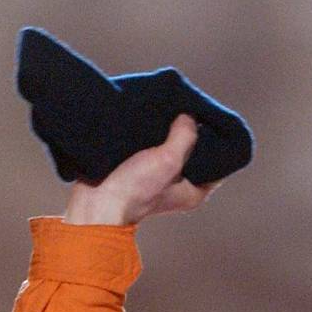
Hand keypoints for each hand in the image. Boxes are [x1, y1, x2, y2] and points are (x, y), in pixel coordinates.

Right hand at [62, 115, 216, 225]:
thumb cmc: (135, 189)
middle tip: (187, 108)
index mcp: (193, 191)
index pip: (216, 163)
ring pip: (169, 147)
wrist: (95, 203)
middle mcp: (178, 186)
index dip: (216, 141)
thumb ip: (184, 137)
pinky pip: (149, 147)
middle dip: (190, 132)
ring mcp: (156, 178)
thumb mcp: (168, 161)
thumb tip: (189, 117)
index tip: (211, 118)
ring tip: (168, 107)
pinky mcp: (136, 169)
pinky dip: (149, 134)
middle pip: (192, 153)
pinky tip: (149, 116)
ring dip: (167, 130)